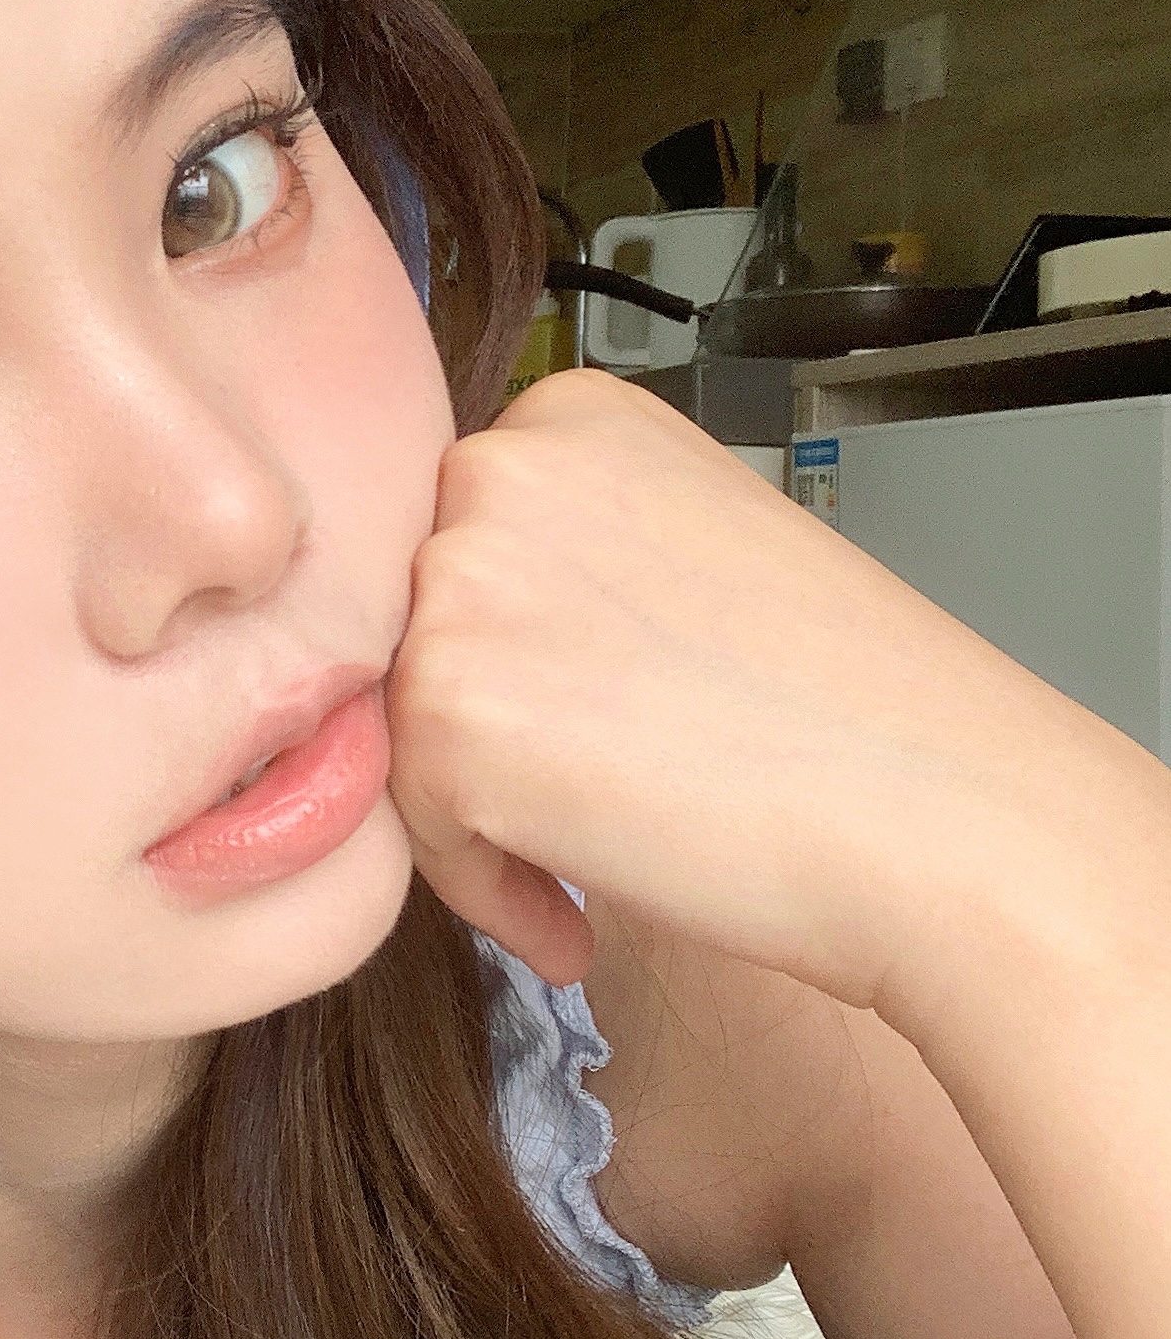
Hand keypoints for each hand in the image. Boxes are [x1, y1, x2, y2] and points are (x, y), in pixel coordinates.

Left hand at [382, 371, 1137, 1027]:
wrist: (941, 816)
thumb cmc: (850, 711)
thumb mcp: (689, 555)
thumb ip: (565, 561)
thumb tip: (457, 636)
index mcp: (568, 417)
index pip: (452, 546)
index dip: (504, 658)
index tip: (576, 724)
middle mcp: (499, 472)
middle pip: (407, 631)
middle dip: (483, 734)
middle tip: (592, 805)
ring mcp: (459, 586)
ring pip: (398, 727)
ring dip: (481, 820)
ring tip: (601, 866)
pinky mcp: (442, 710)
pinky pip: (412, 827)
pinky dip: (489, 891)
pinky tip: (583, 921)